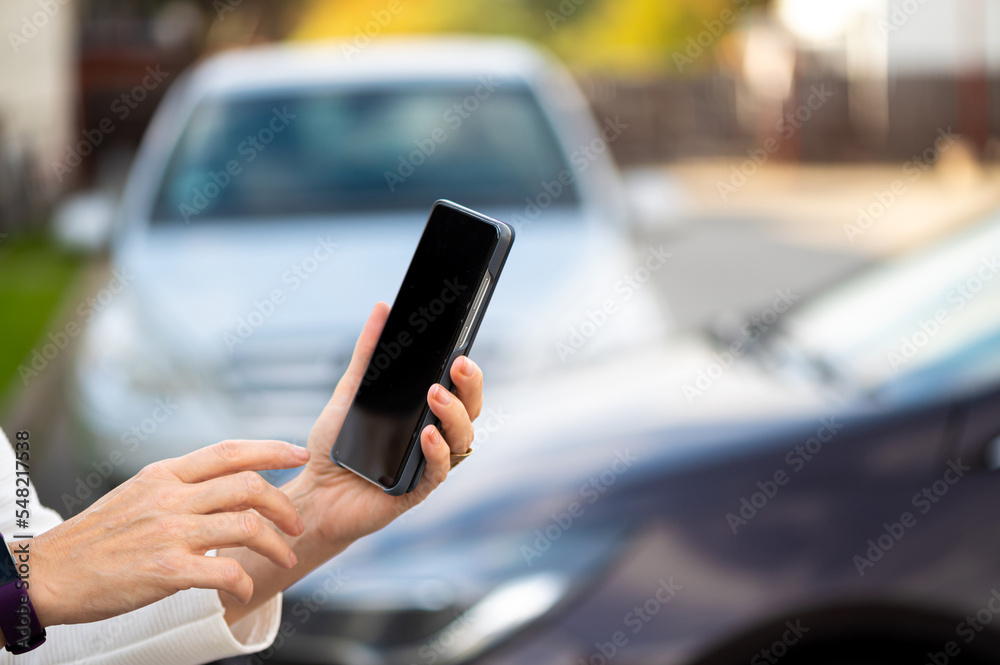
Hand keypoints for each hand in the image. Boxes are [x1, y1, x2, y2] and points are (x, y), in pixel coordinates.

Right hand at [27, 440, 309, 626]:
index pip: (230, 451)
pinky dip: (244, 582)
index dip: (271, 449)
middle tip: (295, 524)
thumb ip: (183, 485)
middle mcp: (171, 497)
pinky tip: (244, 589)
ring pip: (246, 527)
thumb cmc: (98, 536)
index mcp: (166, 474)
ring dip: (276, 545)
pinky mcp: (166, 571)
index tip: (299, 454)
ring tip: (285, 558)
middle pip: (248, 487)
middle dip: (283, 506)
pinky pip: (224, 572)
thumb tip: (228, 483)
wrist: (50, 573)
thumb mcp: (140, 491)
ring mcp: (170, 533)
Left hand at [218, 302, 484, 624]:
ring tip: (434, 395)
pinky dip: (436, 451)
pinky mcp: (417, 490)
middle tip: (457, 366)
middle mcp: (435, 437)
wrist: (315, 493)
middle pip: (470, 410)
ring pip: (461, 438)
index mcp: (425, 413)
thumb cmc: (337, 445)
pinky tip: (426, 434)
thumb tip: (382, 309)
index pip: (460, 389)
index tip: (461, 351)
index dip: (467, 372)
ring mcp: (429, 464)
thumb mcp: (350, 392)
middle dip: (469, 386)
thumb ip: (369, 354)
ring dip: (453, 415)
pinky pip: (438, 470)